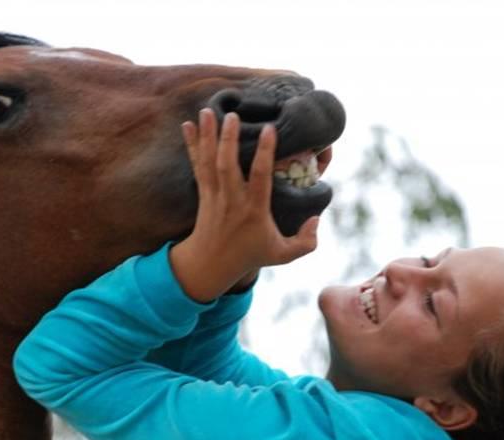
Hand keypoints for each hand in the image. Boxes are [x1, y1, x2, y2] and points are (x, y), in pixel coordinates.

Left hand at [170, 109, 319, 301]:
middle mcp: (232, 200)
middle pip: (227, 166)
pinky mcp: (203, 192)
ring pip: (209, 162)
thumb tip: (317, 218)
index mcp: (254, 210)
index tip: (269, 129)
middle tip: (233, 115)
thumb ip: (306, 241)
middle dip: (228, 139)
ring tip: (207, 110)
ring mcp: (214, 195)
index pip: (259, 177)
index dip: (264, 152)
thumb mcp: (282, 255)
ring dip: (207, 136)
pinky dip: (191, 144)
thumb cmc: (250, 255)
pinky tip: (186, 125)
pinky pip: (197, 165)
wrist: (210, 264)